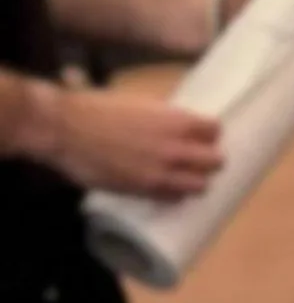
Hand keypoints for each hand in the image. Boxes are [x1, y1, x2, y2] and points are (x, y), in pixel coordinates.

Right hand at [28, 81, 222, 199]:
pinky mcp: (144, 190)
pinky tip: (166, 188)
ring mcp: (162, 172)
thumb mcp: (142, 105)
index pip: (215, 130)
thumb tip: (180, 128)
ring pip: (201, 186)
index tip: (202, 137)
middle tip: (196, 159)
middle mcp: (176, 148)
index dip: (208, 134)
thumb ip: (166, 119)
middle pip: (217, 161)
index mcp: (177, 121)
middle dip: (208, 160)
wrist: (66, 129)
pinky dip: (174, 194)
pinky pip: (174, 198)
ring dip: (196, 181)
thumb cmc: (98, 109)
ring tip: (184, 177)